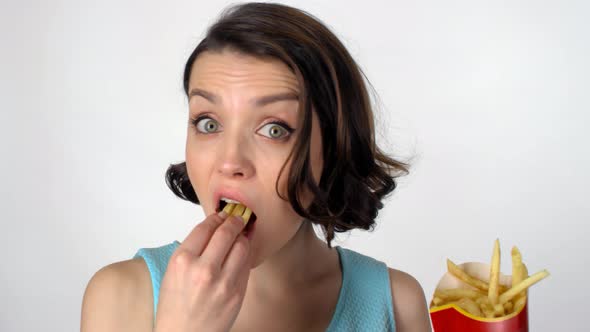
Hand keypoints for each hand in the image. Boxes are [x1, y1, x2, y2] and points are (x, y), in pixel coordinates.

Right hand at [154, 211, 250, 331]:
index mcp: (183, 260)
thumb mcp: (173, 272)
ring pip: (242, 246)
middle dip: (235, 220)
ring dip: (243, 237)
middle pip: (227, 232)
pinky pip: (246, 265)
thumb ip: (193, 249)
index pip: (206, 227)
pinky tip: (242, 253)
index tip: (222, 214)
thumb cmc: (175, 307)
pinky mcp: (237, 293)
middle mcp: (203, 269)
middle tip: (238, 217)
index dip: (217, 217)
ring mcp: (223, 282)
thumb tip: (214, 229)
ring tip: (241, 235)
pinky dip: (245, 255)